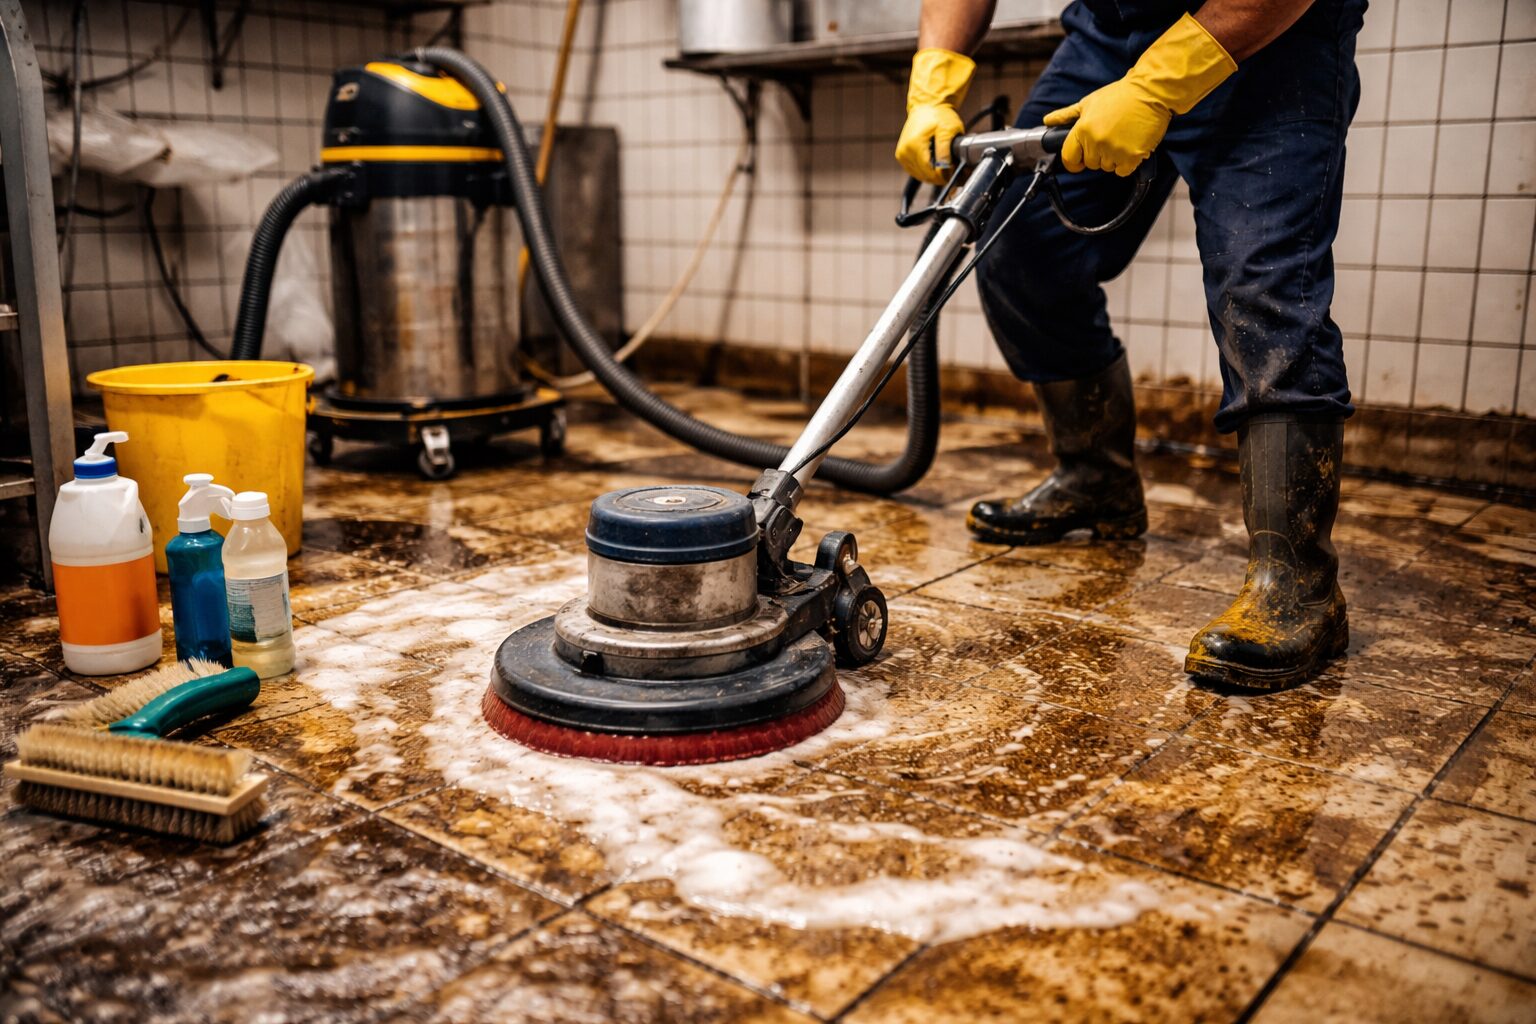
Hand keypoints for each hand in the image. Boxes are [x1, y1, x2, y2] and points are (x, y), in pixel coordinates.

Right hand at [895, 48, 975, 185]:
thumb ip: (945, 150)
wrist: (927, 106)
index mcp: (913, 145)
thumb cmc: (939, 115)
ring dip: (934, 175)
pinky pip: (916, 171)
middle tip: (955, 170)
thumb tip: (945, 169)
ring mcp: (902, 155)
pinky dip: (927, 171)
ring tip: (947, 166)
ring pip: (921, 176)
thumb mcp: (948, 130)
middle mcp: (904, 152)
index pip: (930, 171)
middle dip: (941, 176)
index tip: (956, 173)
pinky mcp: (902, 157)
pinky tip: (936, 163)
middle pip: (925, 176)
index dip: (945, 176)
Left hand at [1044, 12, 1235, 176]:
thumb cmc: (1120, 95)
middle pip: (1091, 164)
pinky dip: (1127, 163)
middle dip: (1098, 154)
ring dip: (1114, 158)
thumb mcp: (1089, 102)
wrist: (1151, 92)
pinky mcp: (1132, 157)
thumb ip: (1067, 115)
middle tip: (1110, 136)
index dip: (1073, 161)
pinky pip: (1123, 171)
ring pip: (1107, 167)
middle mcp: (1096, 142)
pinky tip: (1132, 145)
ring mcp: (1114, 151)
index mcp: (1082, 129)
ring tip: (1123, 137)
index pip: (1069, 158)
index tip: (1079, 161)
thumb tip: (1047, 121)